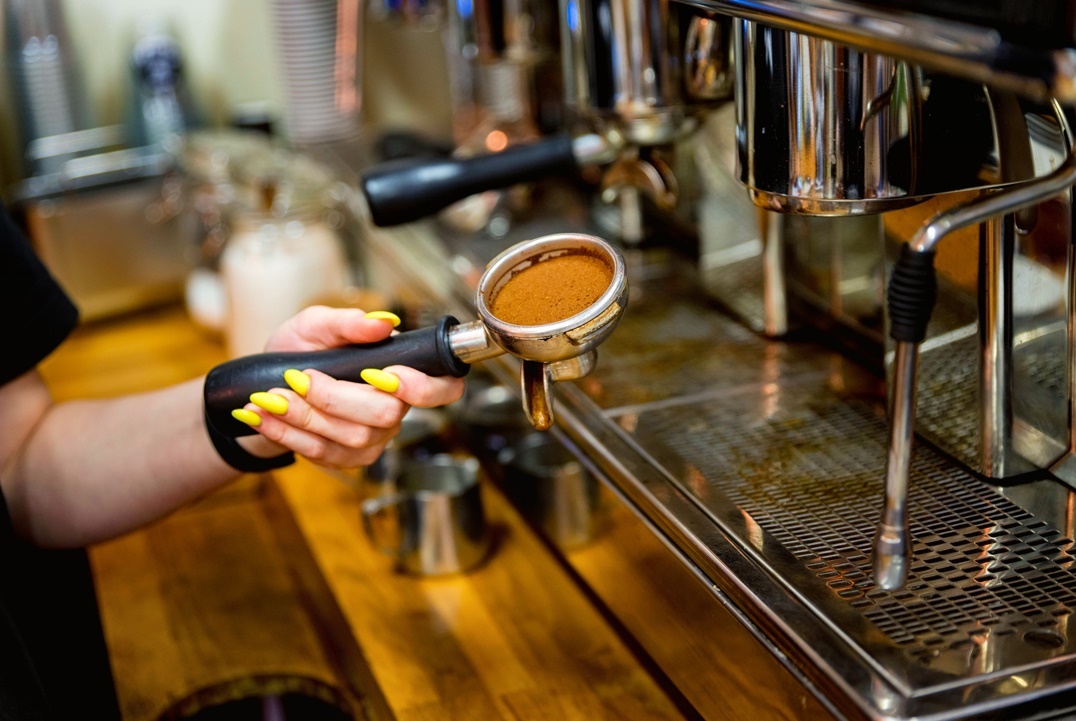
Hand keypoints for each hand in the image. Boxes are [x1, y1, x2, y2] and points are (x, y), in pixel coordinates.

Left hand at [233, 306, 464, 467]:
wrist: (265, 386)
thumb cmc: (298, 351)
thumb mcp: (315, 325)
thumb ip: (347, 323)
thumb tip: (381, 324)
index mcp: (399, 373)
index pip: (443, 389)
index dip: (423, 388)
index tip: (386, 374)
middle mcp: (394, 410)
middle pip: (385, 414)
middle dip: (335, 397)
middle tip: (298, 378)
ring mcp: (373, 439)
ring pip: (350, 437)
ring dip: (303, 416)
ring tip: (269, 396)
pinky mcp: (346, 459)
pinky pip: (323, 453)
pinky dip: (287, 433)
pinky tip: (263, 416)